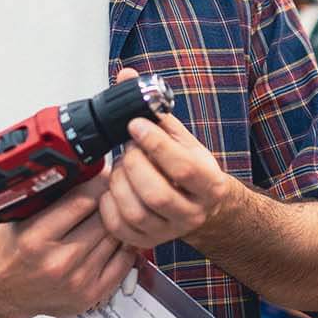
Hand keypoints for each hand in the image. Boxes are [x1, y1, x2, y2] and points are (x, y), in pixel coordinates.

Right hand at [0, 169, 135, 317]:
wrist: (2, 291)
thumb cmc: (12, 252)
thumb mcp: (21, 217)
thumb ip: (51, 197)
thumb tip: (86, 170)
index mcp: (35, 238)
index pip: (83, 200)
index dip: (98, 182)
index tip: (103, 175)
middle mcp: (58, 261)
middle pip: (104, 218)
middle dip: (109, 201)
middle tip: (110, 193)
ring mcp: (77, 280)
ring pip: (117, 237)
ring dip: (118, 222)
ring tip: (110, 215)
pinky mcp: (91, 294)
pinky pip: (124, 260)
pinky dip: (124, 245)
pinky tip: (114, 238)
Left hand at [100, 67, 240, 250]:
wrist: (200, 207)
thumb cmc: (189, 169)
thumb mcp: (180, 136)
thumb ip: (154, 108)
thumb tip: (127, 75)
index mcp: (209, 184)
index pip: (182, 167)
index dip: (154, 144)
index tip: (136, 125)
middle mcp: (192, 213)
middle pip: (156, 192)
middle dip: (134, 164)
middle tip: (129, 148)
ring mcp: (170, 231)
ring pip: (135, 211)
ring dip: (120, 182)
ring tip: (122, 166)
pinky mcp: (148, 243)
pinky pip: (119, 227)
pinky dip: (109, 203)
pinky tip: (115, 187)